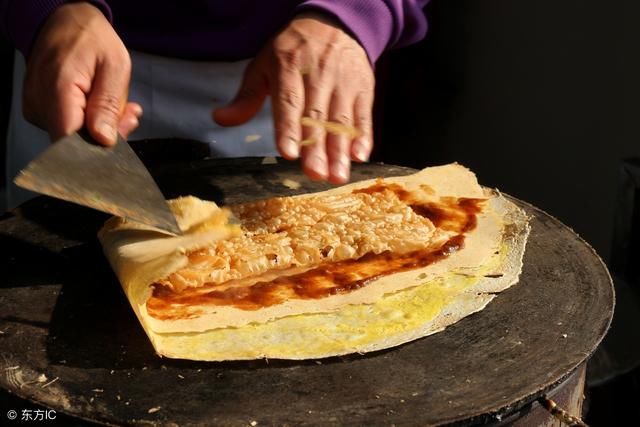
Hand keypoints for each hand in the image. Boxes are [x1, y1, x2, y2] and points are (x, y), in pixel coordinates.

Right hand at [23, 3, 141, 145]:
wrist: (63, 21)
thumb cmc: (90, 38)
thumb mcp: (114, 66)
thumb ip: (109, 105)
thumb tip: (104, 140)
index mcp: (58, 90)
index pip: (71, 143)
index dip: (99, 149)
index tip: (122, 135)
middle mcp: (40, 104)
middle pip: (75, 143)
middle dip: (106, 135)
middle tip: (127, 115)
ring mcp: (36, 109)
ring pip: (74, 136)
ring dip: (101, 126)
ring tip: (115, 102)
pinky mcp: (39, 112)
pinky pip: (68, 127)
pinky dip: (89, 120)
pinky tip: (100, 103)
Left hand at [214, 13, 374, 183]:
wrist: (336, 23)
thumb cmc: (293, 52)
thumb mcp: (264, 65)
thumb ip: (246, 96)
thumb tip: (221, 119)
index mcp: (288, 67)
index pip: (289, 101)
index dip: (288, 128)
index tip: (288, 153)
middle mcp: (318, 74)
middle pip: (317, 116)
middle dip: (317, 148)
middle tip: (315, 174)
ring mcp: (343, 82)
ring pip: (341, 120)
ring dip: (340, 150)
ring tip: (337, 176)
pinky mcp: (363, 88)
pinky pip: (363, 114)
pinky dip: (363, 136)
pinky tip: (360, 156)